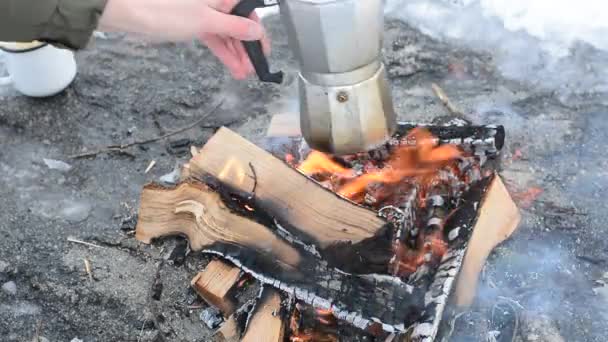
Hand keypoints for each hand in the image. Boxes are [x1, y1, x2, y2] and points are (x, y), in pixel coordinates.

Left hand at [99, 0, 269, 78]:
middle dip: (246, 49)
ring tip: (242, 74)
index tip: (263, 54)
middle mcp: (216, 2)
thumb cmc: (165, 10)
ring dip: (235, 54)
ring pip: (227, 34)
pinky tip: (231, 66)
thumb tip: (258, 31)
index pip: (249, 14)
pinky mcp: (193, 22)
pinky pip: (214, 37)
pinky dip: (222, 51)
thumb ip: (235, 27)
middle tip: (253, 69)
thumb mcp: (207, 21)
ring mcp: (204, 12)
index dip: (258, 36)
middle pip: (239, 26)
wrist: (131, 12)